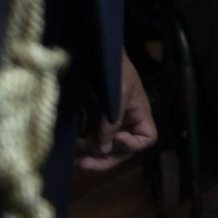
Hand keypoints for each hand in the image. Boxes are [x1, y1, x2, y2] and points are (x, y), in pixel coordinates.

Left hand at [77, 52, 156, 171]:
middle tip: (84, 165)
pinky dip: (83, 147)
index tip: (115, 139)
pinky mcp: (93, 119)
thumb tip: (102, 149)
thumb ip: (112, 121)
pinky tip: (71, 151)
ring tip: (74, 160)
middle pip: (123, 149)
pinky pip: (92, 139)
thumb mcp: (117, 92)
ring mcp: (109, 121)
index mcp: (139, 113)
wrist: (95, 51)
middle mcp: (127, 121)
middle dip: (105, 160)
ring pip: (106, 148)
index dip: (132, 144)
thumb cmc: (113, 67)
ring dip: (92, 157)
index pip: (146, 138)